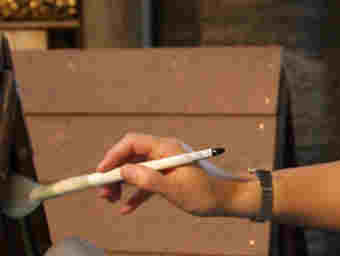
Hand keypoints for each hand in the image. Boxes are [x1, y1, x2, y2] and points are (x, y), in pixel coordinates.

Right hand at [96, 133, 245, 216]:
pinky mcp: (169, 176)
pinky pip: (147, 182)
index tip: (100, 173)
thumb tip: (123, 170)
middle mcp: (165, 152)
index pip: (133, 142)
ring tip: (111, 200)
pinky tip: (126, 208)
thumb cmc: (205, 192)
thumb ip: (147, 180)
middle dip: (114, 173)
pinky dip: (136, 193)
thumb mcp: (173, 188)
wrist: (228, 198)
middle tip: (103, 193)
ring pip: (137, 170)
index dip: (113, 155)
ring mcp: (167, 164)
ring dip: (122, 184)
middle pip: (131, 156)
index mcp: (167, 147)